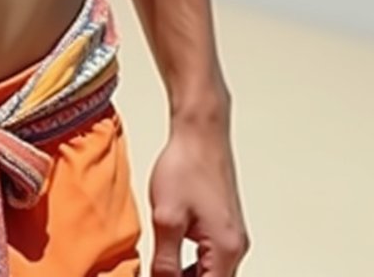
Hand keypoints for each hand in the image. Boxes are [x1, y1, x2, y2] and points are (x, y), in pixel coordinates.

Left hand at [148, 115, 248, 275]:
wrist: (200, 132)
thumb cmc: (186, 166)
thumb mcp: (166, 218)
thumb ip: (164, 262)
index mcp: (225, 252)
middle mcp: (236, 249)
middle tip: (159, 273)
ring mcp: (233, 237)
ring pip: (213, 275)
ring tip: (163, 269)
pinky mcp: (226, 226)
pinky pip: (213, 260)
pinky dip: (194, 267)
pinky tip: (172, 258)